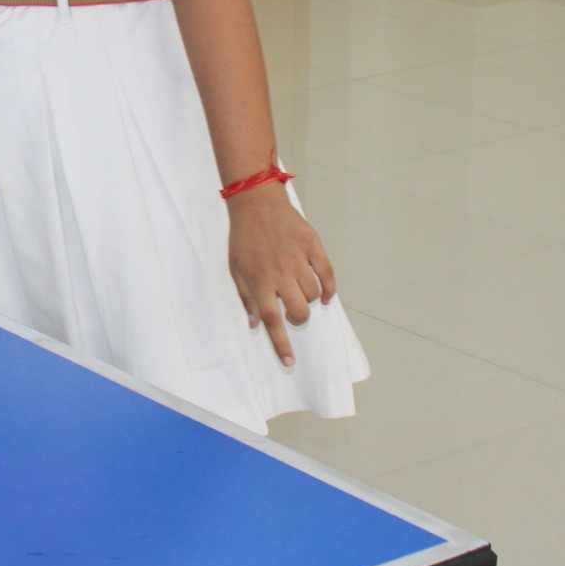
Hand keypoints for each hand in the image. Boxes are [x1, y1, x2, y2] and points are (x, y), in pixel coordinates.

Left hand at [226, 183, 336, 367]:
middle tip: (292, 311)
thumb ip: (246, 297)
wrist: (256, 202)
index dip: (281, 344)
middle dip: (298, 318)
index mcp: (259, 282)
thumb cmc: (243, 238)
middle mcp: (280, 274)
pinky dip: (329, 288)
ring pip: (313, 294)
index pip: (272, 321)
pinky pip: (327, 274)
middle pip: (298, 311)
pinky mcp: (312, 246)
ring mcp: (298, 259)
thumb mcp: (235, 269)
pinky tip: (325, 293)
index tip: (290, 362)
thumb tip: (254, 324)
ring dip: (309, 299)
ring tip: (300, 291)